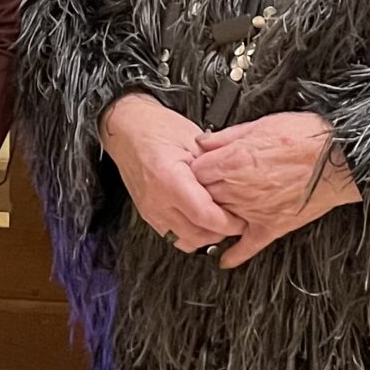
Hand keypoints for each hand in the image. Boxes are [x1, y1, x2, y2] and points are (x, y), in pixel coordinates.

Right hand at [101, 93, 242, 252]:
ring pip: (185, 241)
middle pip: (196, 235)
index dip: (228, 222)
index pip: (204, 216)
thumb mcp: (193, 139)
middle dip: (221, 232)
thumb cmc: (157, 128)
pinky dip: (190, 233)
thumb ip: (214, 167)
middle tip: (236, 219)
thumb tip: (236, 187)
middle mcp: (157, 200)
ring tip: (219, 220)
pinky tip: (200, 220)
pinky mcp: (148, 214)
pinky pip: (173, 236)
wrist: (127, 128)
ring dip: (205, 236)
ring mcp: (150, 210)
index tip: (242, 219)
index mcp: (169, 179)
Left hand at [191, 111, 359, 268]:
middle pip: (202, 197)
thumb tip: (203, 141)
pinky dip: (234, 255)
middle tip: (205, 187)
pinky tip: (225, 259)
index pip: (194, 172)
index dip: (194, 169)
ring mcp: (254, 211)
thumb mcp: (261, 124)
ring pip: (219, 220)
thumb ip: (227, 136)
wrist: (339, 157)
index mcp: (233, 161)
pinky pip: (248, 246)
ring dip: (214, 216)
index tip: (198, 167)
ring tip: (213, 211)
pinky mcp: (272, 226)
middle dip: (201, 192)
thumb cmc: (305, 137)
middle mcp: (239, 189)